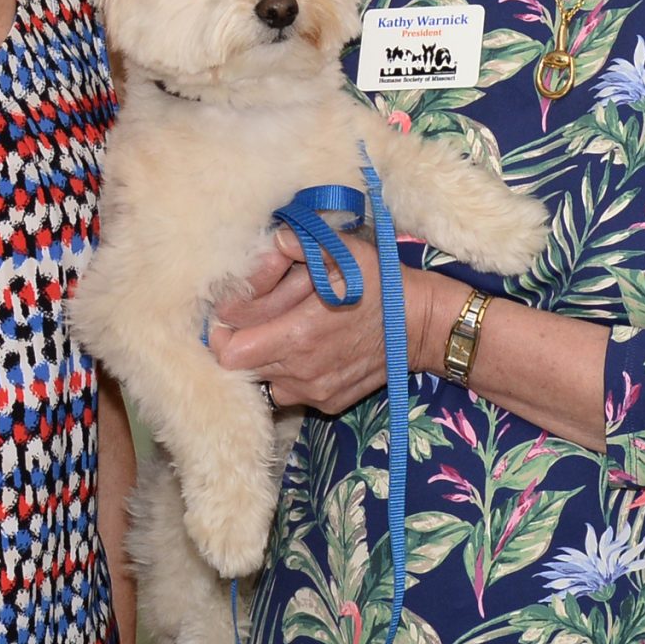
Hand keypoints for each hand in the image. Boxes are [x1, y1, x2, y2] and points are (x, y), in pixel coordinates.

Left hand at [210, 236, 458, 414]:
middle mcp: (302, 372)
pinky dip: (291, 375)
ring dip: (267, 362)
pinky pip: (292, 393)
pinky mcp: (329, 403)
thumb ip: (301, 244)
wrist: (423, 325)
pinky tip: (310, 350)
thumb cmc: (382, 284)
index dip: (222, 335)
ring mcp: (316, 392)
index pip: (229, 354)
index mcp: (298, 335)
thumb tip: (271, 240)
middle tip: (258, 320)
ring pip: (266, 384)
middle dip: (245, 345)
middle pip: (243, 371)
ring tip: (285, 335)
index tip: (230, 317)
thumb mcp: (346, 252)